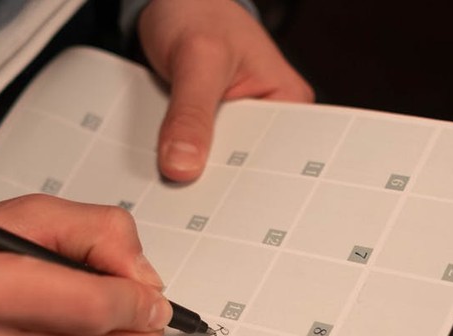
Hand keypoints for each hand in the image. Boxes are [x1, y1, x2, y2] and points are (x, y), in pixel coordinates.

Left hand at [138, 0, 314, 181]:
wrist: (172, 3)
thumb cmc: (198, 13)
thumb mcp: (198, 58)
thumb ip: (190, 113)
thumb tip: (182, 166)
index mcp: (288, 102)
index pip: (277, 158)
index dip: (247, 181)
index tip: (216, 199)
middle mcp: (268, 119)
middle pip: (246, 167)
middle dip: (215, 178)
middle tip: (185, 192)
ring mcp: (238, 127)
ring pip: (217, 164)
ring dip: (192, 170)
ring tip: (173, 182)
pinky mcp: (210, 130)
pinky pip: (195, 154)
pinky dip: (178, 157)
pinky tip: (164, 167)